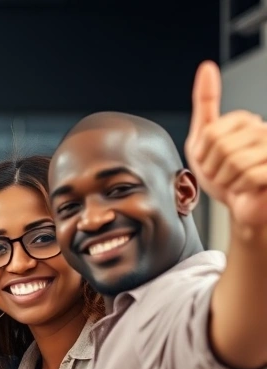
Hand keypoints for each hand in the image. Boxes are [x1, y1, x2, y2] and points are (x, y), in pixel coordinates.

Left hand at [185, 60, 266, 226]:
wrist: (241, 207)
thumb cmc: (224, 176)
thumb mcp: (203, 139)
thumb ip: (206, 102)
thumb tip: (207, 67)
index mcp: (246, 121)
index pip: (211, 132)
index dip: (203, 153)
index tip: (212, 161)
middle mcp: (265, 130)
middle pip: (221, 146)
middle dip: (214, 168)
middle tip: (224, 175)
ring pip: (234, 161)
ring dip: (227, 179)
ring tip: (235, 181)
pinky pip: (249, 176)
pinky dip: (241, 188)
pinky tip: (248, 188)